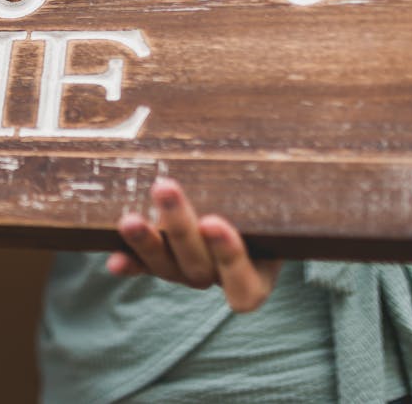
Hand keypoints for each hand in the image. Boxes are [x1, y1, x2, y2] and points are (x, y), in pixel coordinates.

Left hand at [110, 177, 282, 311]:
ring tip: (129, 219)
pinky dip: (129, 261)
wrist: (246, 202)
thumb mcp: (277, 194)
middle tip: (165, 188)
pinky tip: (114, 258)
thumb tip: (297, 126)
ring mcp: (187, 272)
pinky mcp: (161, 262)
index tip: (214, 221)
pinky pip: (142, 266)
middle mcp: (219, 278)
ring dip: (146, 242)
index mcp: (257, 274)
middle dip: (179, 228)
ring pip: (165, 267)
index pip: (244, 285)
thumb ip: (274, 178)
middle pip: (197, 266)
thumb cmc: (267, 199)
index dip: (229, 256)